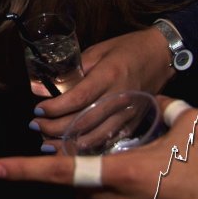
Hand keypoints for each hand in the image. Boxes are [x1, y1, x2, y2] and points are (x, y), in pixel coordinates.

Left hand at [31, 27, 173, 137]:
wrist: (162, 56)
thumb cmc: (127, 49)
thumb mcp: (98, 51)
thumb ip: (73, 70)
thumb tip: (42, 87)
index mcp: (110, 75)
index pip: (79, 97)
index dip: (56, 107)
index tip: (38, 110)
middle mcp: (120, 97)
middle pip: (84, 121)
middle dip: (56, 127)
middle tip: (36, 126)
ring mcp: (128, 114)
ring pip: (95, 136)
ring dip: (68, 143)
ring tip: (47, 143)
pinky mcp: (134, 124)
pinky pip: (108, 140)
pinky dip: (88, 148)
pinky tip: (71, 150)